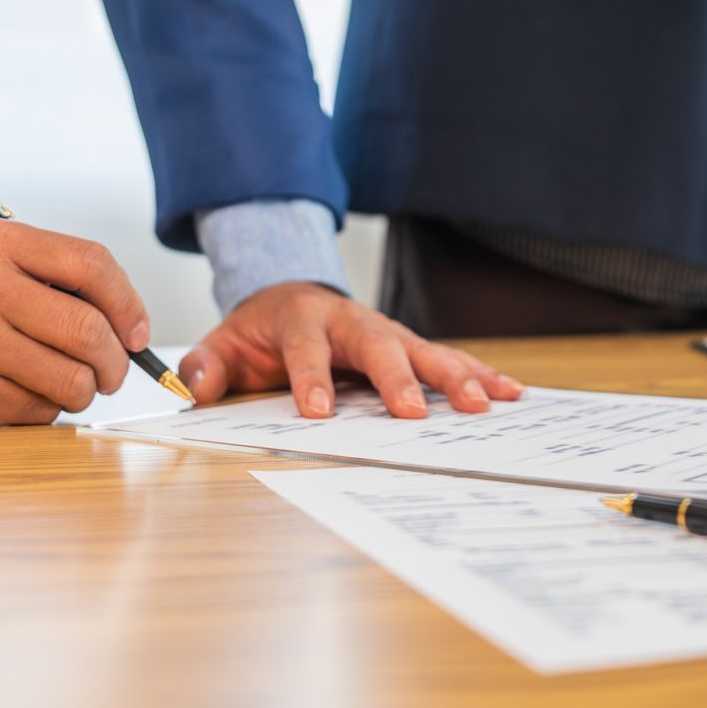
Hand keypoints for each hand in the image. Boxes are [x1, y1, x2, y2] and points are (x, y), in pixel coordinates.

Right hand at [0, 222, 150, 425]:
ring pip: (69, 382)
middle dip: (115, 362)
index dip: (129, 304)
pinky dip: (44, 409)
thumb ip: (56, 276)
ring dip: (83, 391)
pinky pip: (36, 411)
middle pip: (88, 331)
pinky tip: (23, 392)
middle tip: (113, 371)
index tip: (137, 333)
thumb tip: (131, 326)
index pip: (92, 265)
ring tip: (69, 383)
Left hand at [177, 282, 524, 418]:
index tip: (318, 413)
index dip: (311, 379)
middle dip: (398, 378)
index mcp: (302, 320)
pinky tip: (510, 392)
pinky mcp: (408, 344)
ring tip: (486, 402)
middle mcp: (352, 321)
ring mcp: (386, 331)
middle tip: (414, 412)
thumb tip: (196, 387)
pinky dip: (479, 373)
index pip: (307, 350)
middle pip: (379, 346)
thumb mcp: (223, 343)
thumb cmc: (260, 330)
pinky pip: (447, 358)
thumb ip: (207, 366)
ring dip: (455, 376)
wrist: (290, 293)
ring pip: (424, 350)